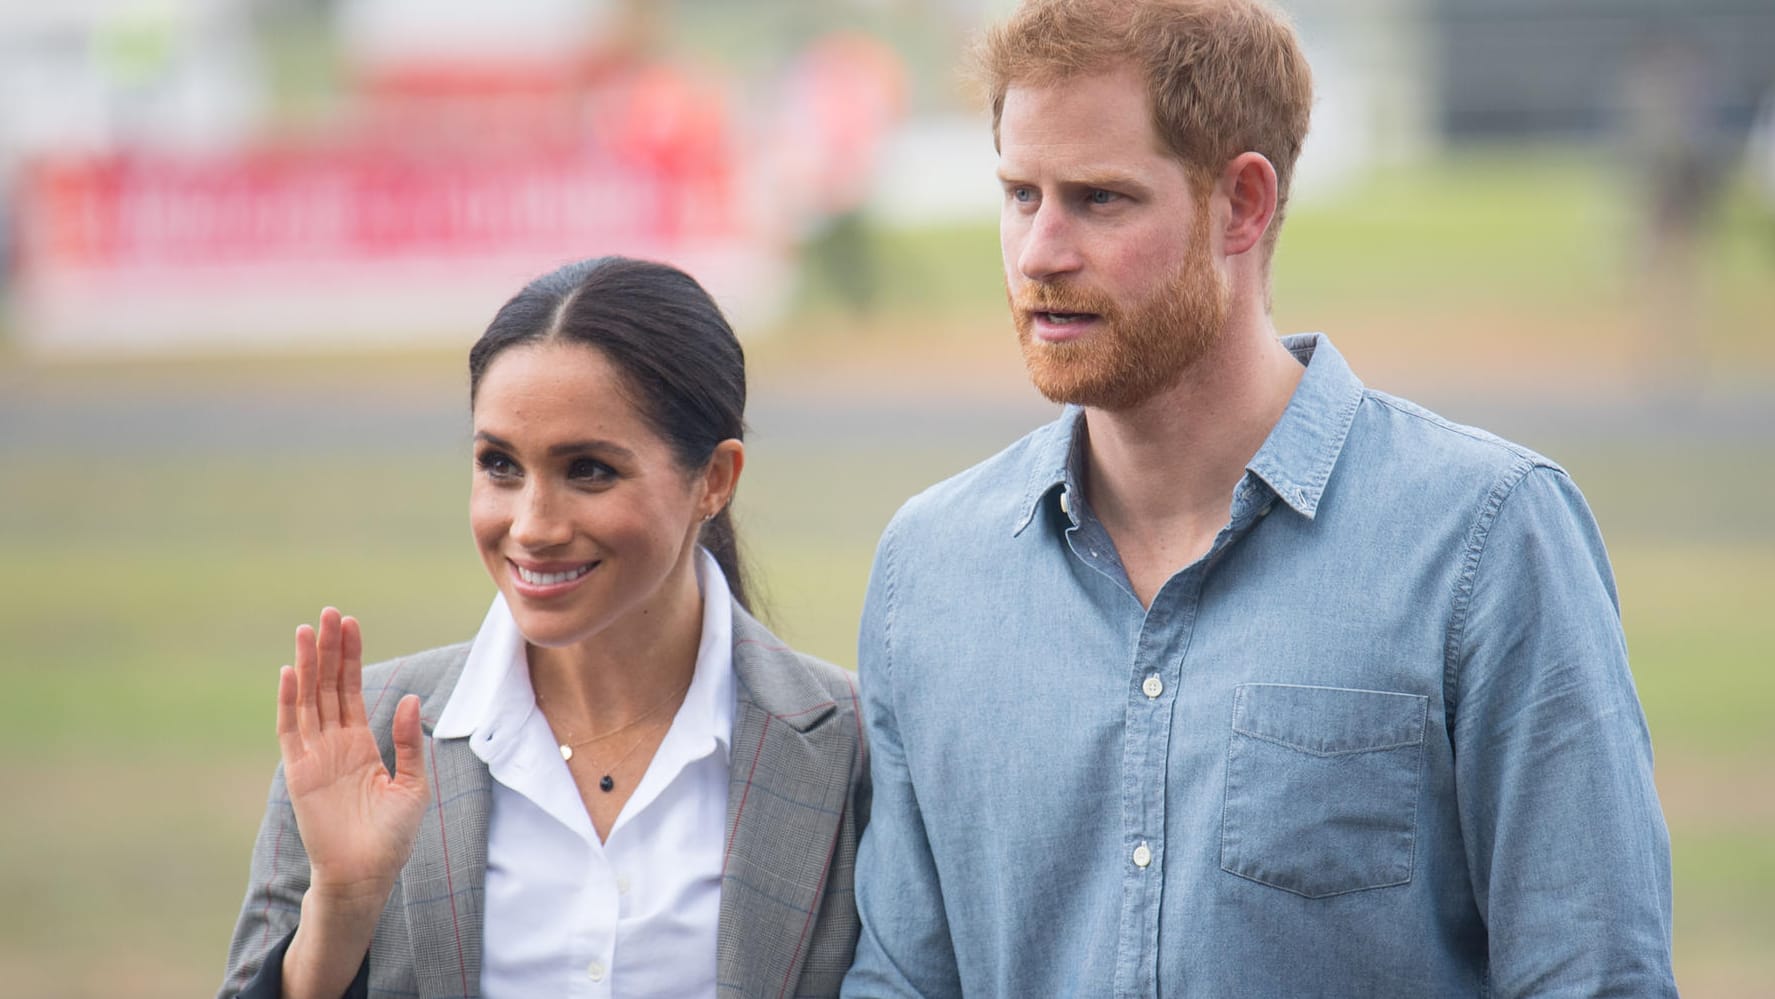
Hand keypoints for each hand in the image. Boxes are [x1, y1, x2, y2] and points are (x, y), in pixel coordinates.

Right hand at [277, 607, 428, 905]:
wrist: (366, 875)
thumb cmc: (392, 837)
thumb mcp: (412, 784)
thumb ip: (408, 742)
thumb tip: (414, 699)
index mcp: (361, 743)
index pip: (353, 689)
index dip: (351, 656)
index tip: (351, 623)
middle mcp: (334, 744)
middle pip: (328, 686)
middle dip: (330, 650)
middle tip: (329, 612)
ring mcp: (314, 756)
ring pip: (309, 699)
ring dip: (309, 665)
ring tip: (309, 629)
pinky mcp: (299, 773)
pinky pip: (291, 730)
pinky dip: (289, 701)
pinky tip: (292, 671)